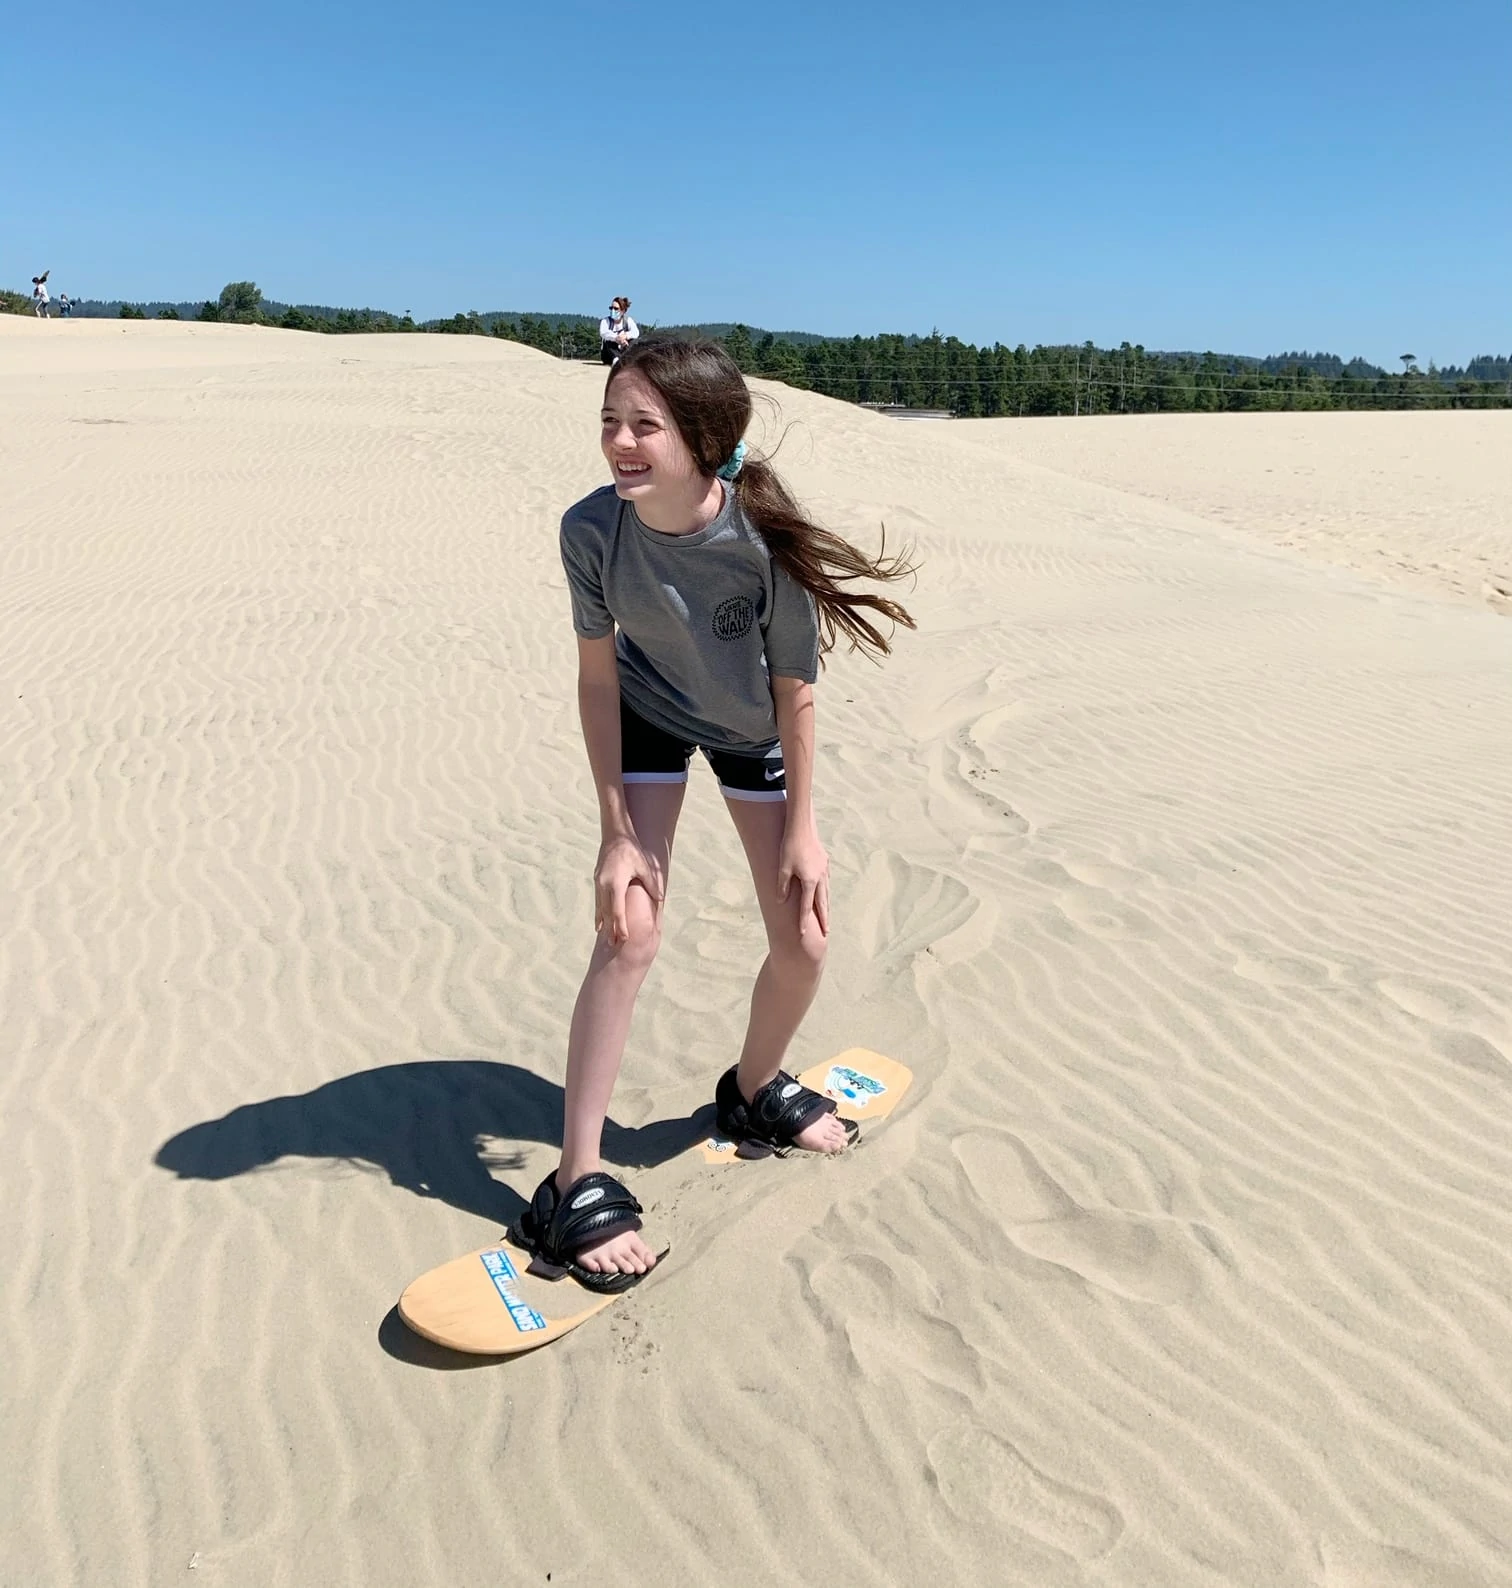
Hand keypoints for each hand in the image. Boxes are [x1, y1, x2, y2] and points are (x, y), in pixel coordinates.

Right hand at [595, 833, 660, 944]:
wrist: (615, 835)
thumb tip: (660, 898)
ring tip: (606, 939)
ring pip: (600, 908)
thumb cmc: (631, 850)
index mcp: (616, 883)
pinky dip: (599, 914)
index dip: (620, 925)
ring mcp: (598, 883)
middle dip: (611, 929)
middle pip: (607, 913)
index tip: (624, 938)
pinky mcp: (597, 880)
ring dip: (604, 924)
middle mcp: (604, 885)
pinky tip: (599, 924)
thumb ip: (651, 883)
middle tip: (614, 945)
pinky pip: (597, 902)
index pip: (618, 910)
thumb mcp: (644, 866)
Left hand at [778, 822, 828, 938]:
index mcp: (810, 881)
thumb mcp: (782, 868)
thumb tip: (780, 901)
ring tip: (827, 916)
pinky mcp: (824, 862)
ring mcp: (824, 870)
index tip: (803, 933)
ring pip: (826, 892)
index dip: (804, 921)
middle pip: (823, 903)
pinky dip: (825, 891)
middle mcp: (820, 878)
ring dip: (826, 906)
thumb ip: (782, 886)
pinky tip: (824, 892)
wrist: (802, 827)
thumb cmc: (789, 847)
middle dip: (824, 919)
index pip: (806, 906)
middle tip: (827, 932)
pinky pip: (826, 882)